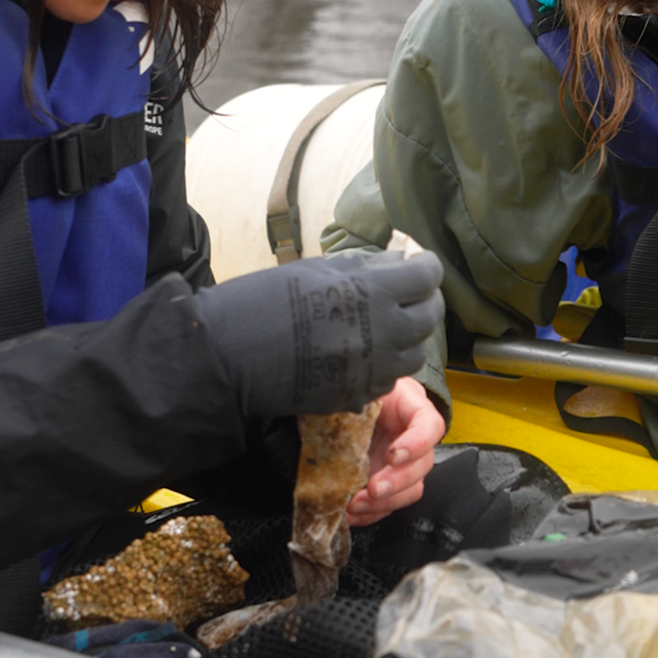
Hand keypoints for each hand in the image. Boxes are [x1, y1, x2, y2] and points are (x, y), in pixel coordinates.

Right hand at [197, 251, 443, 417]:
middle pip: (430, 318)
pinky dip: (387, 365)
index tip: (418, 263)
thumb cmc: (263, 301)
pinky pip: (389, 380)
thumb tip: (398, 261)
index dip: (426, 266)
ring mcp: (371, 370)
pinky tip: (367, 352)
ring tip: (391, 325)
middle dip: (426, 300)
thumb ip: (363, 268)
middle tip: (413, 292)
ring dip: (410, 337)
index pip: (427, 277)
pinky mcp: (356, 396)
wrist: (227, 355)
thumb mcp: (315, 270)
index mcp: (372, 292)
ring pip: (415, 355)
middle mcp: (381, 333)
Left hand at [347, 377, 445, 527]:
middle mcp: (409, 435)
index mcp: (407, 404)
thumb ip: (345, 398)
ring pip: (409, 489)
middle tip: (374, 489)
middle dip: (398, 482)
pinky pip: (387, 503)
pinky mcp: (386, 479)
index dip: (417, 443)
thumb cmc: (350, 386)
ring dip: (383, 503)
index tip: (394, 455)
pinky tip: (350, 513)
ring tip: (354, 505)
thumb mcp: (347, 386)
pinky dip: (370, 512)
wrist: (340, 396)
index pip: (428, 424)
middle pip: (423, 464)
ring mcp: (400, 461)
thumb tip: (325, 417)